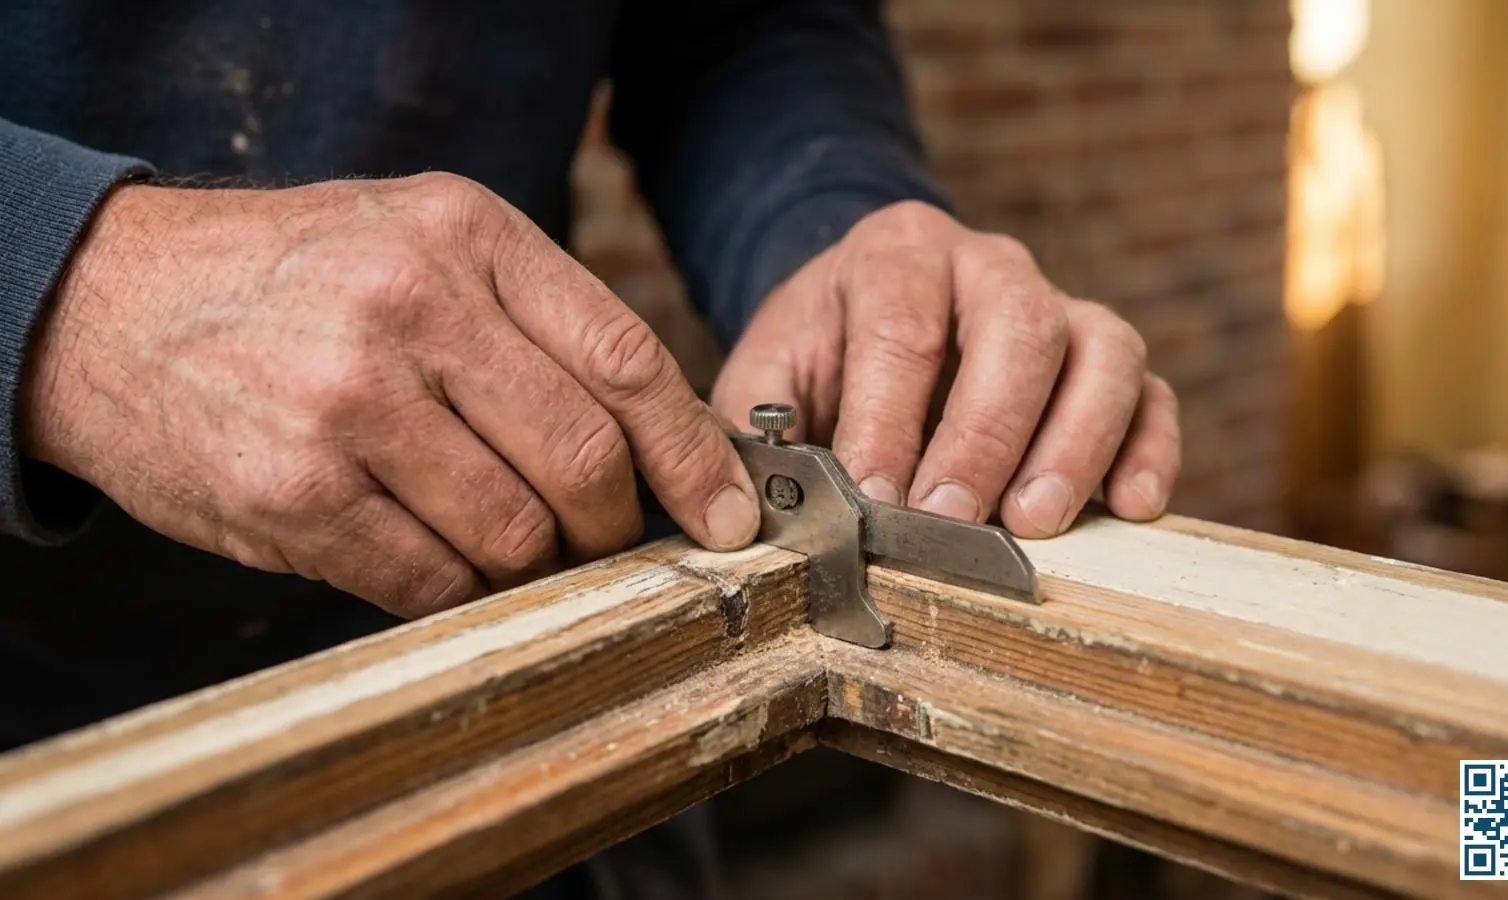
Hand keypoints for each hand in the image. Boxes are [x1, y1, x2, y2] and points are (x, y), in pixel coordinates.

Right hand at [22, 174, 760, 616]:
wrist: (109, 302)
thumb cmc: (295, 280)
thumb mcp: (422, 244)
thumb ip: (537, 326)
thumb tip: (661, 444)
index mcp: (469, 236)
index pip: (628, 362)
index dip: (693, 456)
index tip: (725, 515)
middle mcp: (414, 307)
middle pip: (585, 460)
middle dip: (614, 525)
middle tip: (602, 539)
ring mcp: (350, 401)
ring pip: (514, 534)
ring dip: (530, 563)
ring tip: (502, 541)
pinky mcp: (294, 491)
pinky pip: (429, 580)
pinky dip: (454, 589)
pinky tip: (434, 556)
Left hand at [712, 201, 1178, 537]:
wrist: (863, 316)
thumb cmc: (819, 356)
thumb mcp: (766, 374)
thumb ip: (760, 427)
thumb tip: (766, 505)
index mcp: (899, 252)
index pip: (904, 325)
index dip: (889, 416)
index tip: (873, 495)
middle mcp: (991, 265)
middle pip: (1019, 328)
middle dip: (984, 434)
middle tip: (949, 518)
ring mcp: (1061, 306)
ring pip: (1103, 351)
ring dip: (1074, 443)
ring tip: (1032, 520)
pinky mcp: (1105, 360)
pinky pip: (1151, 392)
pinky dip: (1149, 448)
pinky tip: (1129, 504)